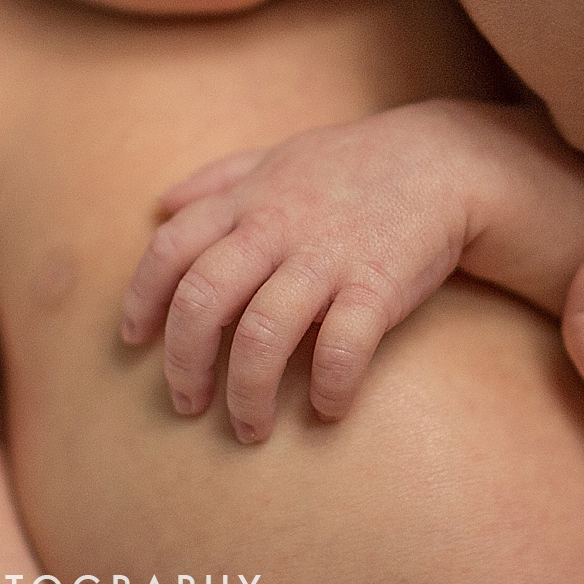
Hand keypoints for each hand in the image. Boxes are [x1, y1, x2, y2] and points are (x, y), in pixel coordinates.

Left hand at [120, 102, 487, 441]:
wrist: (447, 160)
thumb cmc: (355, 165)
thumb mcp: (280, 155)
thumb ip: (219, 178)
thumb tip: (159, 205)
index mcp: (249, 200)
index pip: (170, 249)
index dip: (142, 299)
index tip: (136, 341)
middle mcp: (277, 227)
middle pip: (202, 301)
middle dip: (183, 364)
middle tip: (187, 403)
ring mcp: (326, 257)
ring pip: (261, 337)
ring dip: (245, 395)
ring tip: (249, 428)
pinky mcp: (377, 285)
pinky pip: (341, 350)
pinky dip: (328, 389)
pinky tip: (327, 409)